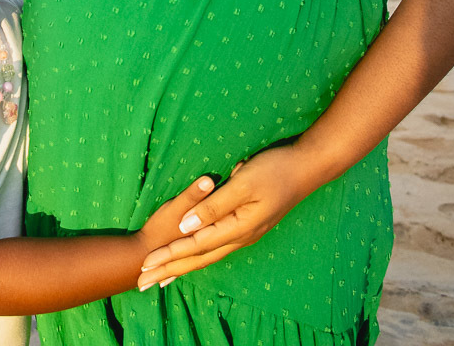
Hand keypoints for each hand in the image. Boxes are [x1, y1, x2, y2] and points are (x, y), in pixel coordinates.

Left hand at [138, 145, 318, 288]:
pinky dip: (201, 254)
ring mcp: (248, 232)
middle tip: (145, 284)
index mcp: (238, 227)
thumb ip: (214, 206)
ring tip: (165, 277)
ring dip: (184, 265)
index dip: (170, 255)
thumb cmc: (275, 170)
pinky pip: (218, 245)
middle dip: (171, 270)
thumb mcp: (243, 184)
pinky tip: (197, 256)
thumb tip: (187, 226)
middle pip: (200, 257)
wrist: (308, 168)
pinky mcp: (250, 224)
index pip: (195, 245)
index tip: (146, 265)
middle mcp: (242, 236)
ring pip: (209, 254)